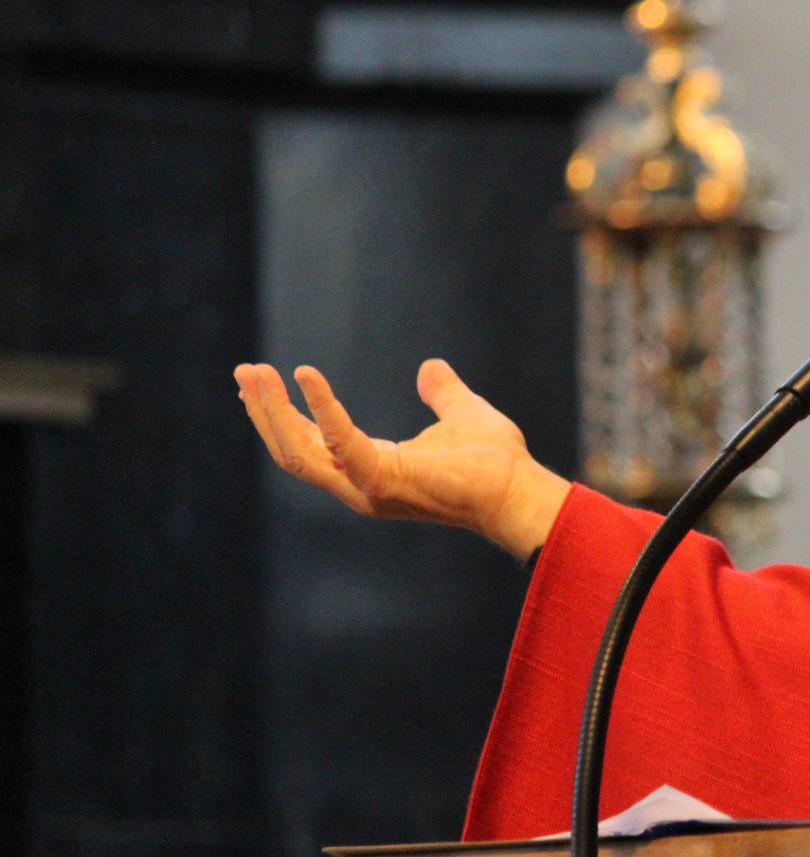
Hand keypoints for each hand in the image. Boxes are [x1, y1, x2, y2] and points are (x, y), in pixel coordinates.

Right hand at [234, 359, 569, 558]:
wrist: (519, 488)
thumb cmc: (495, 462)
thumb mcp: (460, 413)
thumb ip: (441, 392)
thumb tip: (430, 368)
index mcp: (373, 467)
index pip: (312, 444)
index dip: (283, 414)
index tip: (258, 382)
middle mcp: (361, 483)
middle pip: (292, 449)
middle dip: (264, 411)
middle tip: (243, 371)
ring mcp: (367, 487)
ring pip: (299, 452)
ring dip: (273, 412)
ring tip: (253, 374)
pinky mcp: (381, 481)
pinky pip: (339, 441)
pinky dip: (321, 407)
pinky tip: (306, 375)